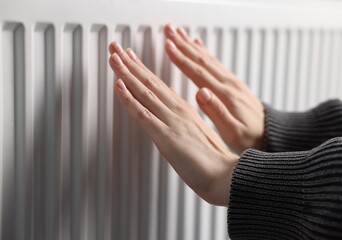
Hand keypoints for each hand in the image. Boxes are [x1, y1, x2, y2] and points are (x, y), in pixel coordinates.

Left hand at [108, 42, 237, 205]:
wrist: (225, 176)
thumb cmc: (214, 160)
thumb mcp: (198, 135)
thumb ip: (184, 124)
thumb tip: (173, 120)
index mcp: (186, 110)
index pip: (159, 85)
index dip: (142, 70)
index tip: (130, 57)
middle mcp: (178, 111)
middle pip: (150, 82)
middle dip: (130, 63)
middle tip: (116, 47)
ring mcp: (172, 122)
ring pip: (145, 93)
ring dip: (126, 74)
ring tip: (114, 57)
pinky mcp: (167, 138)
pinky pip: (143, 115)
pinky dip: (129, 99)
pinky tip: (119, 86)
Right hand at [164, 24, 264, 153]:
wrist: (271, 135)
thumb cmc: (251, 137)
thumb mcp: (233, 132)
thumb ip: (216, 112)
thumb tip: (201, 93)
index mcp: (225, 95)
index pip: (198, 73)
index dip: (181, 59)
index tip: (169, 45)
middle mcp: (229, 84)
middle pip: (202, 60)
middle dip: (183, 44)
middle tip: (169, 30)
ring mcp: (232, 82)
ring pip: (208, 58)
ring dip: (191, 45)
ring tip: (179, 33)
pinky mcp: (233, 84)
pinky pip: (216, 63)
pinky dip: (205, 52)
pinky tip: (198, 45)